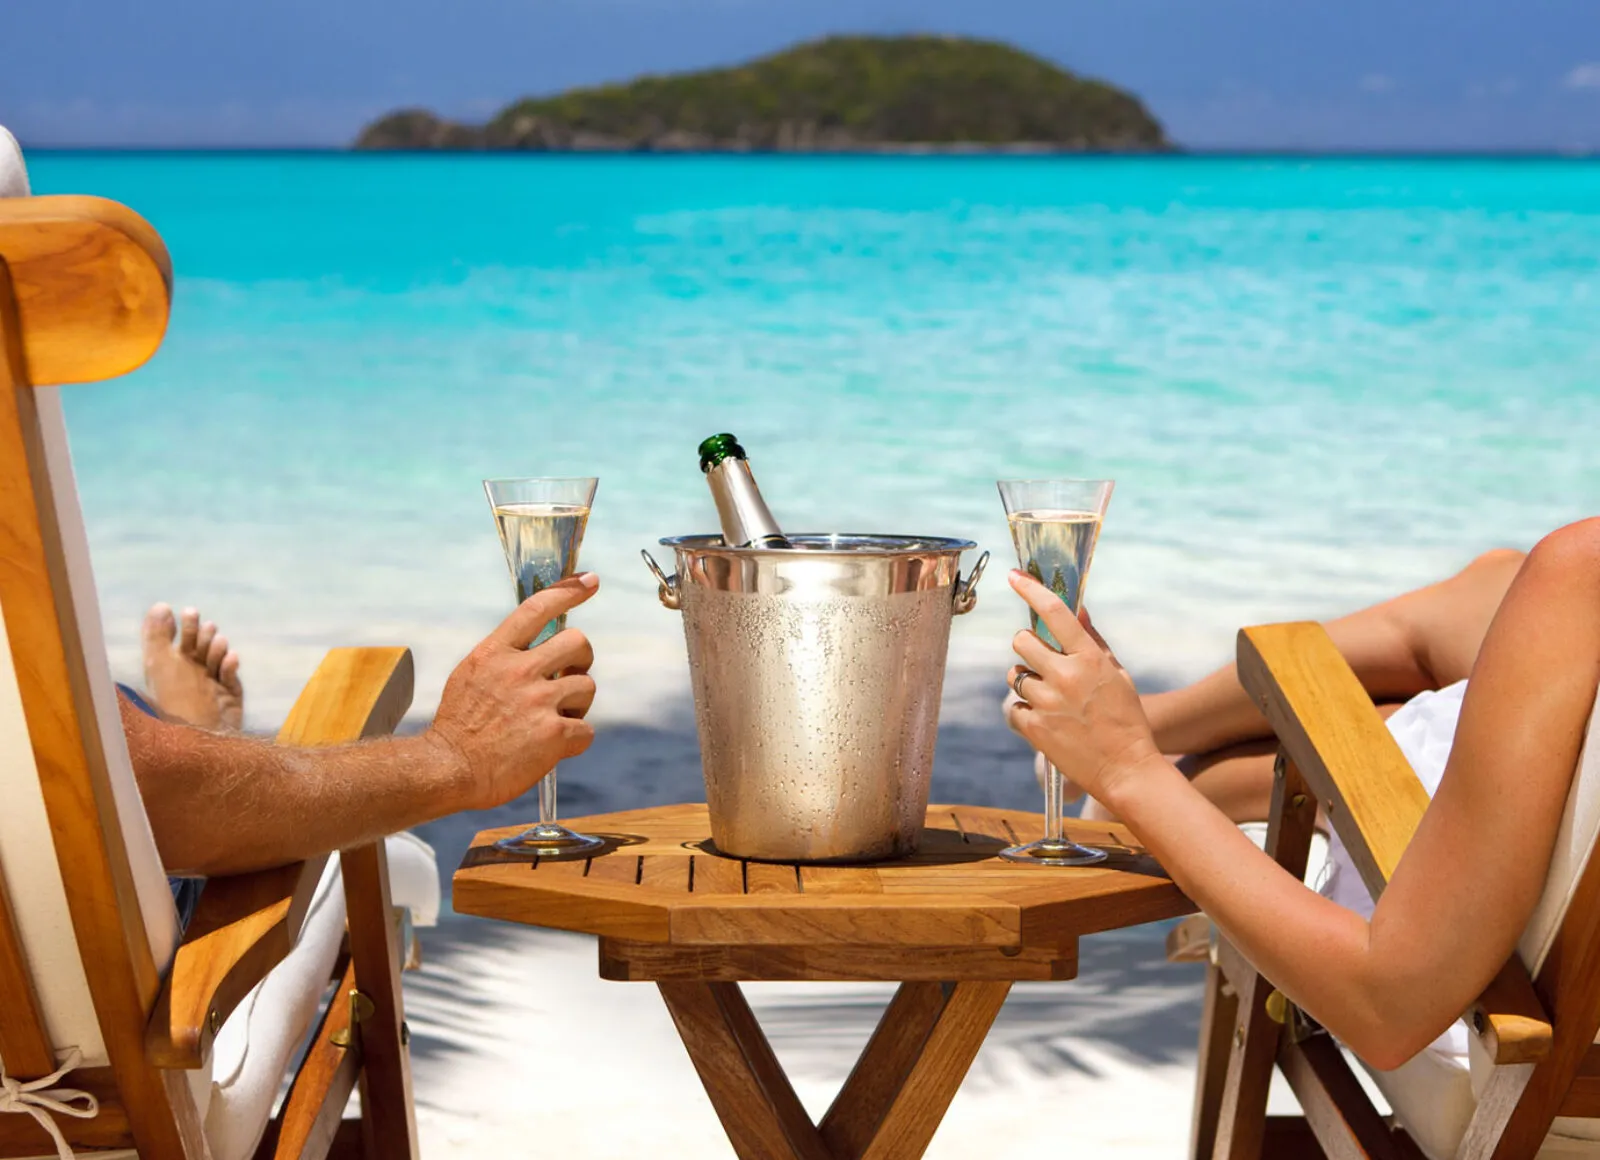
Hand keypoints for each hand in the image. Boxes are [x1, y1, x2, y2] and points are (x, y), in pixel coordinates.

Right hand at [426, 573, 599, 809]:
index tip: (590, 581)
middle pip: (578, 643)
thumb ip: (503, 658)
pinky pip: (586, 729)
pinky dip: (575, 740)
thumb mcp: (471, 675)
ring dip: (576, 705)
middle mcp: (518, 671)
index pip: (537, 608)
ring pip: (587, 686)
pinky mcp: (553, 734)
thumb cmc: (459, 727)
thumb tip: (537, 649)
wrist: (447, 769)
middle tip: (567, 678)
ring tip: (551, 721)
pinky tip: (553, 748)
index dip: (569, 591)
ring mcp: (538, 702)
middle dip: (581, 660)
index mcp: (495, 653)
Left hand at [1003, 570, 1163, 804]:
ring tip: (1049, 696)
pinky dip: (1025, 711)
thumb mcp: (1117, 674)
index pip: (1054, 612)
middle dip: (1028, 646)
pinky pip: (1014, 707)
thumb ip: (1092, 641)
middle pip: (1022, 640)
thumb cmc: (1126, 719)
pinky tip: (1046, 720)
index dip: (1030, 590)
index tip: (1015, 577)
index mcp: (1089, 658)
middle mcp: (1065, 675)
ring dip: (1026, 679)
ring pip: (1015, 674)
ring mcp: (1048, 702)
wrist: (1126, 769)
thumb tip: (1076, 609)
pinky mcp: (1035, 727)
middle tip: (1042, 660)